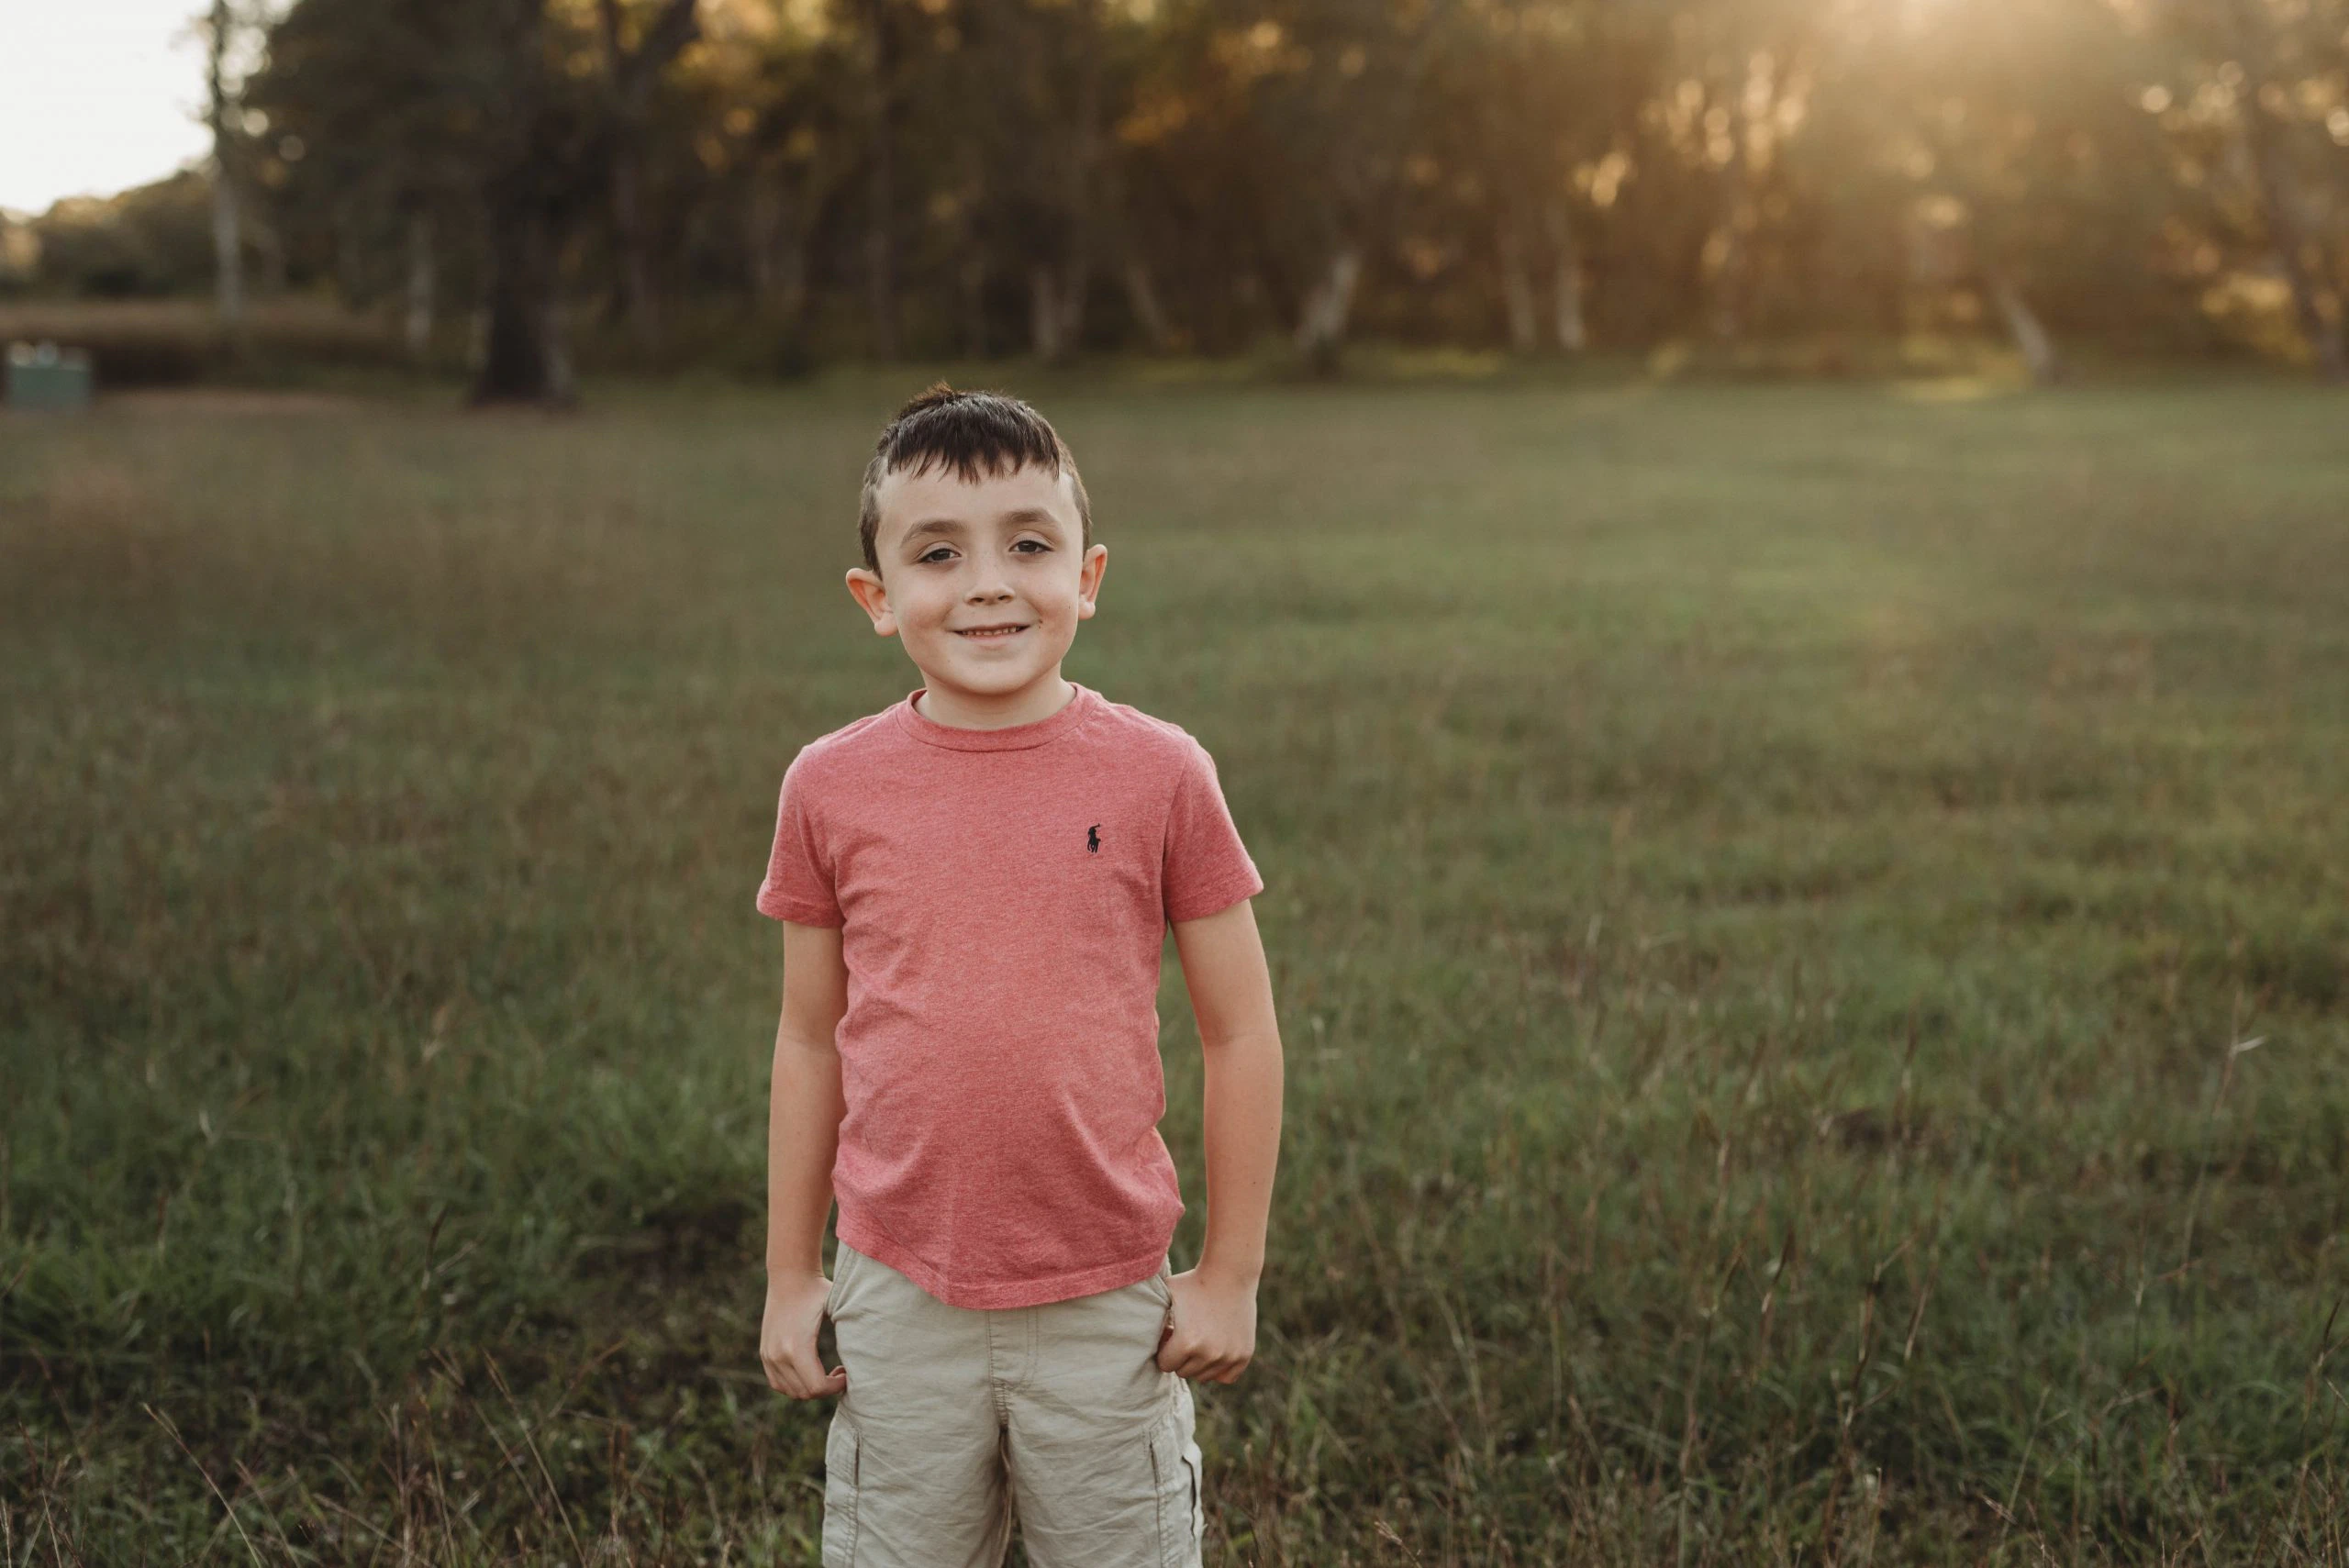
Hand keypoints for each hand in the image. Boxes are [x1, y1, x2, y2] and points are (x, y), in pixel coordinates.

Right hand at [761, 1268, 847, 1398]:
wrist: (790, 1276)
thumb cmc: (819, 1291)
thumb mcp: (839, 1309)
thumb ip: (852, 1334)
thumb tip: (873, 1354)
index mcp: (797, 1347)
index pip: (817, 1387)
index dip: (835, 1387)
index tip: (847, 1373)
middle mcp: (778, 1355)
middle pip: (805, 1393)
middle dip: (826, 1389)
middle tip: (841, 1373)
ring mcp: (768, 1355)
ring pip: (791, 1391)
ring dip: (810, 1389)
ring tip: (826, 1373)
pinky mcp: (765, 1353)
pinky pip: (778, 1383)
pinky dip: (795, 1385)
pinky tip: (811, 1371)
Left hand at [1154, 1266, 1256, 1383]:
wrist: (1230, 1272)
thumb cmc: (1193, 1282)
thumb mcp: (1166, 1295)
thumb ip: (1147, 1315)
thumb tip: (1132, 1334)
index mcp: (1186, 1343)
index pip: (1165, 1365)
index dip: (1165, 1348)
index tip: (1170, 1333)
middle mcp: (1208, 1354)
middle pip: (1184, 1372)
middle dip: (1181, 1356)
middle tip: (1186, 1334)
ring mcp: (1229, 1356)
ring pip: (1204, 1376)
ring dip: (1199, 1362)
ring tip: (1200, 1338)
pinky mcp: (1244, 1355)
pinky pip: (1226, 1377)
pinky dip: (1220, 1368)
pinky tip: (1216, 1348)